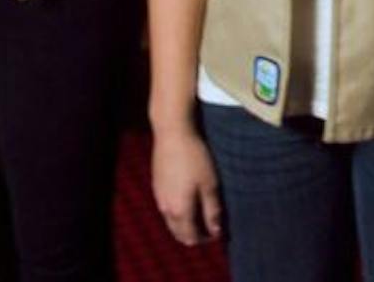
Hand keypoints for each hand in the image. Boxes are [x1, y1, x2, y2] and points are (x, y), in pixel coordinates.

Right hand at [150, 126, 223, 246]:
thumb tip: (216, 231)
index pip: (191, 237)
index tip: (217, 233)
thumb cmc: (194, 158)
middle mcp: (165, 209)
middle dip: (193, 235)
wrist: (172, 134)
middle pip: (178, 233)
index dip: (205, 239)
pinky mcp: (156, 187)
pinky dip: (176, 212)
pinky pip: (165, 209)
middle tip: (209, 228)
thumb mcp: (209, 184)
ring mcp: (158, 198)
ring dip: (184, 224)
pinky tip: (186, 201)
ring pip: (170, 221)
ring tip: (200, 215)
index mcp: (180, 211)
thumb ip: (212, 210)